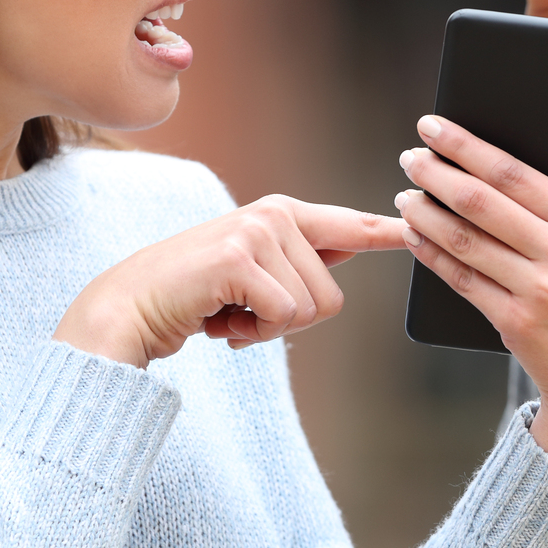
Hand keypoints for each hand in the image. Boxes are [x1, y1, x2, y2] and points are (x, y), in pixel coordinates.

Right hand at [54, 197, 410, 366]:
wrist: (127, 310)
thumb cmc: (191, 296)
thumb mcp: (252, 273)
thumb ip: (300, 259)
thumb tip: (358, 242)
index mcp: (282, 214)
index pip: (350, 226)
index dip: (388, 233)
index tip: (419, 226)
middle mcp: (274, 214)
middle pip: (331, 297)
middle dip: (287, 321)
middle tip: (239, 311)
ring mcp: (256, 232)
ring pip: (309, 310)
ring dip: (266, 329)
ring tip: (225, 311)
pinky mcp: (240, 258)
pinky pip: (282, 317)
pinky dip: (250, 334)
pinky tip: (216, 319)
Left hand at [395, 115, 547, 487]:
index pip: (514, 171)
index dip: (467, 146)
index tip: (435, 127)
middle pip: (482, 200)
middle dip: (437, 172)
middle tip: (410, 157)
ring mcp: (538, 289)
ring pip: (465, 238)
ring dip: (425, 212)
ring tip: (404, 195)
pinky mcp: (514, 322)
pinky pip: (461, 279)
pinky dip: (431, 254)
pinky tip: (413, 236)